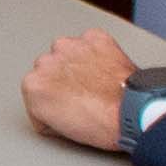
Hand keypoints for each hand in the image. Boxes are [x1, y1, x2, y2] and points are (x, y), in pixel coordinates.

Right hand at [24, 33, 148, 151]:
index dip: (52, 103)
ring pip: (67, 53)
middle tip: (82, 97)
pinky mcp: (94, 38)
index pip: (35, 92)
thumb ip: (44, 106)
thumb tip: (52, 101)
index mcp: (32, 84)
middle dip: (62, 80)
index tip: (66, 109)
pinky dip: (97, 53)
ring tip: (96, 83)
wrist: (132, 111)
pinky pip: (91, 43)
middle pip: (50, 70)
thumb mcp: (57, 127)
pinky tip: (105, 69)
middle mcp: (47, 60)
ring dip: (77, 64)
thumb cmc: (101, 124)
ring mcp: (71, 46)